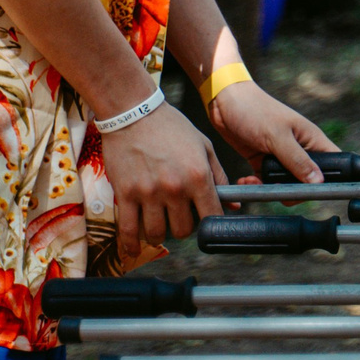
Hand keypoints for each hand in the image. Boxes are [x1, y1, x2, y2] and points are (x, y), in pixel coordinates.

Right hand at [100, 99, 226, 260]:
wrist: (133, 112)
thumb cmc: (171, 127)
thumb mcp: (204, 146)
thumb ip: (219, 176)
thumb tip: (234, 204)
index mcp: (198, 176)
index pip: (212, 215)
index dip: (212, 222)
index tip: (207, 221)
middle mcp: (175, 188)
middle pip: (184, 230)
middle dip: (184, 227)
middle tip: (179, 215)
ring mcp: (148, 193)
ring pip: (157, 234)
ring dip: (160, 233)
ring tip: (160, 222)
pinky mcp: (125, 194)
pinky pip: (128, 230)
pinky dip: (131, 244)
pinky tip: (134, 248)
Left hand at [210, 81, 339, 183]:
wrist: (225, 101)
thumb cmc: (255, 110)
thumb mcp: (277, 136)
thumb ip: (297, 160)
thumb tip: (317, 182)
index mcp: (311, 139)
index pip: (333, 163)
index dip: (328, 180)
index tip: (311, 191)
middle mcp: (299, 149)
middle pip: (308, 179)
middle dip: (292, 189)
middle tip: (279, 191)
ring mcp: (281, 155)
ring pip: (284, 182)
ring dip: (270, 188)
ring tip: (254, 183)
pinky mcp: (263, 160)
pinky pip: (265, 180)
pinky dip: (256, 184)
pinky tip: (246, 179)